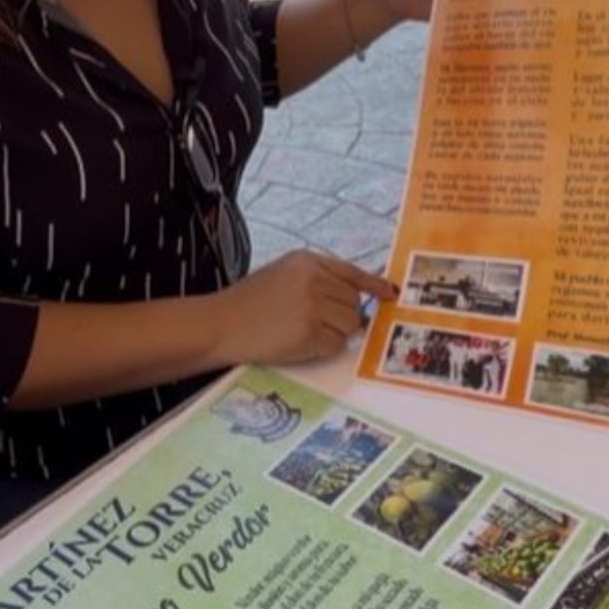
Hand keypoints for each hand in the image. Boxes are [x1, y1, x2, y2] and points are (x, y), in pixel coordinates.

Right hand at [218, 250, 395, 366]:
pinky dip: (323, 348)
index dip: (373, 284)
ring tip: (302, 331)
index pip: (350, 271)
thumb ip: (315, 280)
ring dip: (334, 333)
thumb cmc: (246, 303)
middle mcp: (313, 278)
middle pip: (353, 302)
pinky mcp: (310, 331)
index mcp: (305, 260)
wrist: (219, 324)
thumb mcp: (281, 275)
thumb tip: (352, 300)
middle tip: (313, 322)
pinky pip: (336, 344)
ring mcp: (312, 305)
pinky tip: (299, 343)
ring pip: (349, 324)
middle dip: (342, 316)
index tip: (390, 293)